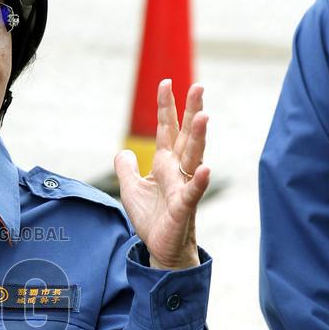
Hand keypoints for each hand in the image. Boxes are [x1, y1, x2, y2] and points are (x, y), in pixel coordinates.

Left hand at [115, 81, 209, 269]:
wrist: (160, 248)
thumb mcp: (130, 189)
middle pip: (186, 135)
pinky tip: (205, 168)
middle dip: (191, 111)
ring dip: (199, 137)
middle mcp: (177, 170)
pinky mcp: (184, 207)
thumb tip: (123, 152)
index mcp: (164, 163)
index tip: (166, 82)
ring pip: (193, 157)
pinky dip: (198, 181)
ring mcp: (183, 187)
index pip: (165, 129)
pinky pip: (193, 192)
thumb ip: (127, 169)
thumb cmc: (152, 218)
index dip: (165, 107)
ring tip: (204, 115)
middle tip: (198, 86)